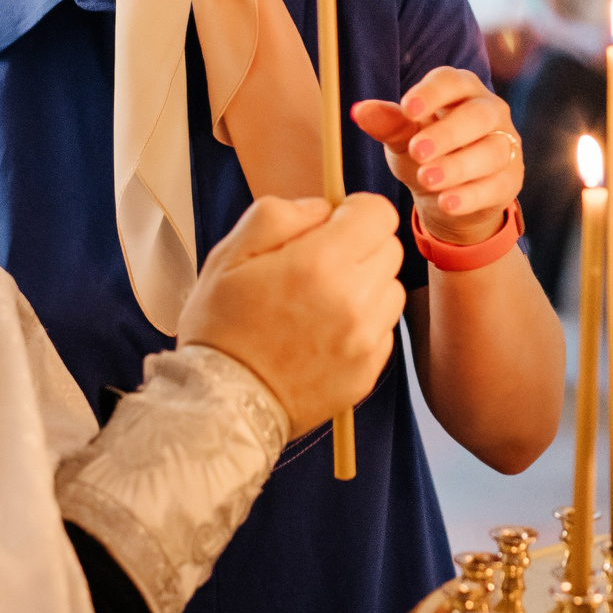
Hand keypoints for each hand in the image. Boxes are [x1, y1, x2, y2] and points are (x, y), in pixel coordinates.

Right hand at [177, 194, 404, 433]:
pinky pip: (383, 329)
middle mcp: (353, 300)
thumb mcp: (230, 254)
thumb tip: (323, 207)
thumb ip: (279, 215)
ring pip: (391, 289)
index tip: (334, 223)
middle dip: (360, 247)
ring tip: (321, 302)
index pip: (378, 213)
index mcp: (319, 263)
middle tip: (319, 265)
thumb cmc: (221, 328)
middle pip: (389, 248)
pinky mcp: (369, 370)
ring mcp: (365, 339)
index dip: (354, 211)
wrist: (222, 405)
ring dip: (366, 286)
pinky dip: (363, 324)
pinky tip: (323, 333)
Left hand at [352, 67, 522, 248]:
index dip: (431, 94)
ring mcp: (505, 146)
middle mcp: (490, 112)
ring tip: (426, 179)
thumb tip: (360, 110)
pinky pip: (495, 186)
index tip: (407, 108)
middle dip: (447, 133)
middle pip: (477, 116)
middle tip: (417, 151)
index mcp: (462, 90)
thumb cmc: (426, 153)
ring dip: (458, 166)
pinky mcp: (510, 180)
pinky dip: (470, 196)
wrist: (449, 197)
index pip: (451, 82)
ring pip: (491, 151)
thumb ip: (388, 124)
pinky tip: (447, 203)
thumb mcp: (403, 138)